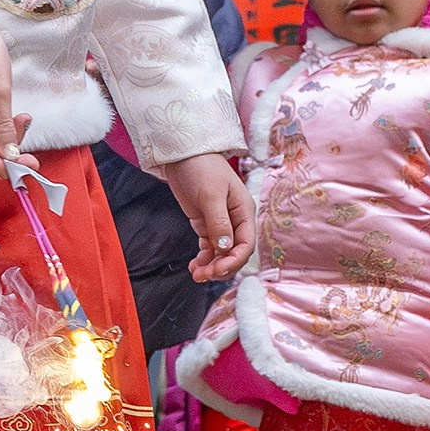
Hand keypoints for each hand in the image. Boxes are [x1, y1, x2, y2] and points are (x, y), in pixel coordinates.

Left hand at [164, 153, 254, 281]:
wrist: (183, 155)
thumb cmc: (202, 168)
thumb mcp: (211, 194)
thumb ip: (219, 222)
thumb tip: (226, 248)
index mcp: (244, 211)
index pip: (246, 244)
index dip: (234, 261)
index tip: (217, 270)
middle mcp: (236, 220)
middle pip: (235, 253)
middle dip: (221, 267)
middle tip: (202, 275)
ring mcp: (221, 224)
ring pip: (222, 254)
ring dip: (211, 266)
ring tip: (196, 274)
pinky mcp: (206, 224)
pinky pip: (209, 248)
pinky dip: (203, 259)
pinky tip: (194, 265)